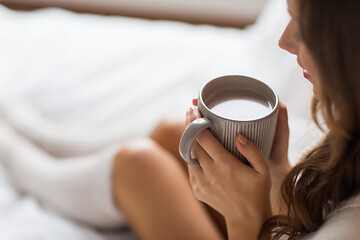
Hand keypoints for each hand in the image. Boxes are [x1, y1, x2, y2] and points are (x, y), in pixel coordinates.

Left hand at [192, 98, 291, 214]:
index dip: (196, 121)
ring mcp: (200, 182)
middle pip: (192, 143)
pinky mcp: (197, 189)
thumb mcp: (263, 170)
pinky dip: (191, 155)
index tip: (194, 108)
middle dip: (189, 125)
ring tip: (192, 126)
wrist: (247, 218)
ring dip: (189, 140)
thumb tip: (239, 135)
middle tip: (191, 111)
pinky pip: (190, 167)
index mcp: (225, 165)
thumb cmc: (257, 191)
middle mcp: (209, 173)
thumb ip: (253, 151)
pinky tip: (197, 147)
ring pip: (188, 155)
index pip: (203, 138)